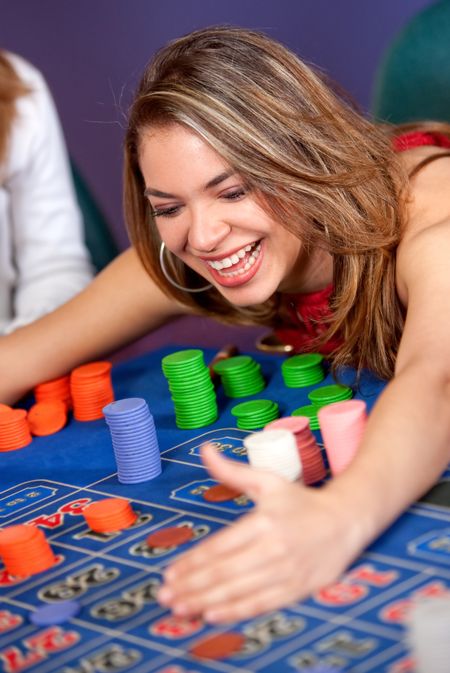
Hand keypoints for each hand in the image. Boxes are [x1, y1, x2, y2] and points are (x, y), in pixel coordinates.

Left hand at [157, 443, 361, 622]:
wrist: (345, 520)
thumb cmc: (301, 501)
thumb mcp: (267, 481)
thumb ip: (232, 471)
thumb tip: (205, 449)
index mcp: (264, 521)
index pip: (220, 546)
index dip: (192, 562)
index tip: (170, 572)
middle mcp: (273, 548)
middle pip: (225, 572)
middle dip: (192, 586)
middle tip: (165, 595)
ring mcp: (286, 572)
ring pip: (239, 590)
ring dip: (206, 601)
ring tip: (180, 608)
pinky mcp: (297, 589)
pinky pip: (261, 604)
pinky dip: (235, 611)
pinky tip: (212, 614)